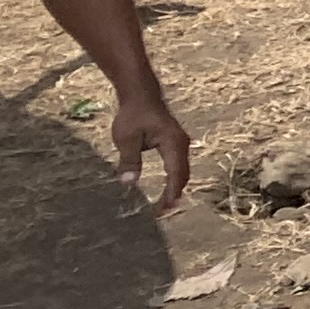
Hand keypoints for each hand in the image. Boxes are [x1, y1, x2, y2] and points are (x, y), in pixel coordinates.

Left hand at [108, 89, 187, 213]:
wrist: (142, 96)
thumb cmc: (133, 115)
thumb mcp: (126, 138)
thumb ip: (129, 160)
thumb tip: (128, 183)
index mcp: (173, 143)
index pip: (175, 172)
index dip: (171, 192)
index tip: (164, 208)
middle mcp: (182, 144)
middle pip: (182, 174)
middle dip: (174, 194)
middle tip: (162, 212)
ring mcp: (181, 144)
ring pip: (182, 170)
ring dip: (175, 187)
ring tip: (165, 204)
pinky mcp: (176, 144)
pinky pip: (178, 165)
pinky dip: (175, 179)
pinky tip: (168, 188)